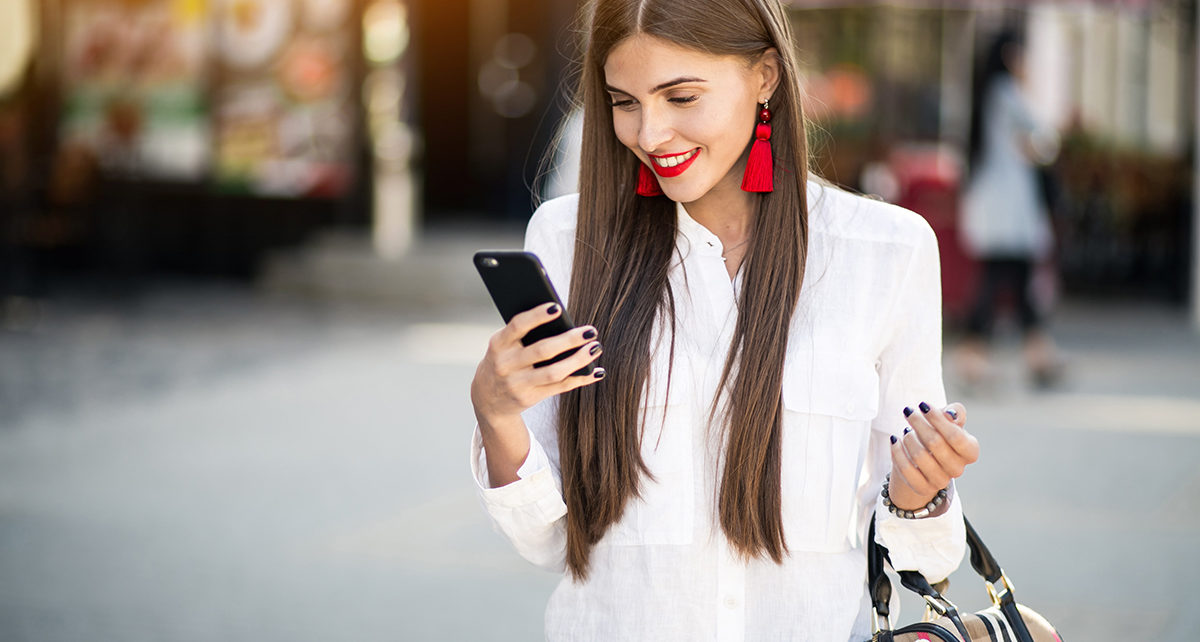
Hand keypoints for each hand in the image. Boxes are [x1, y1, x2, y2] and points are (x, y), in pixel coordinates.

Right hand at [470, 302, 605, 425]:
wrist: (488, 398)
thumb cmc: (504, 360)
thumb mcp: (504, 345)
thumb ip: (524, 333)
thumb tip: (562, 319)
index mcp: (498, 344)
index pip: (518, 326)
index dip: (537, 316)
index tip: (558, 307)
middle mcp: (506, 365)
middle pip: (542, 351)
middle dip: (569, 340)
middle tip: (590, 331)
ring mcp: (517, 384)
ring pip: (554, 372)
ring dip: (578, 361)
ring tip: (595, 348)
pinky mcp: (530, 398)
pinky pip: (560, 388)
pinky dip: (580, 379)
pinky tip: (596, 371)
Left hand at [888, 402, 978, 513]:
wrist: (926, 460)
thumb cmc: (940, 434)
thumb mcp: (949, 420)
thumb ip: (955, 413)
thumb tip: (950, 414)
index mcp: (970, 451)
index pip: (955, 435)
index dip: (937, 419)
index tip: (923, 405)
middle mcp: (958, 468)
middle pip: (935, 443)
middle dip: (918, 424)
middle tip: (909, 412)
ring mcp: (941, 480)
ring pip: (920, 456)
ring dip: (908, 439)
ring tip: (906, 431)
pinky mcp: (922, 488)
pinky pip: (906, 470)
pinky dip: (897, 452)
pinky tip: (895, 441)